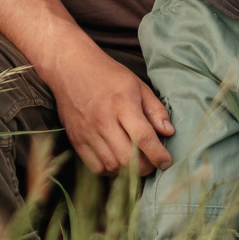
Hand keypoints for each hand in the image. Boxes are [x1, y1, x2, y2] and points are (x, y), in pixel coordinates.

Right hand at [44, 43, 173, 175]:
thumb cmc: (107, 75)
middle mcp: (103, 120)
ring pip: (112, 166)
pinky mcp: (76, 139)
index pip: (143, 137)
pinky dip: (110, 170)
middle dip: (145, 168)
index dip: (158, 155)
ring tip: (136, 162)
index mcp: (122, 104)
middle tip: (152, 163)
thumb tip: (169, 132)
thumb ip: (155, 110)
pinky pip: (95, 167)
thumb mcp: (138, 85)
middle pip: (127, 158)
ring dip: (128, 171)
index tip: (166, 162)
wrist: (70, 68)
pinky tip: (117, 161)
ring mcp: (87, 132)